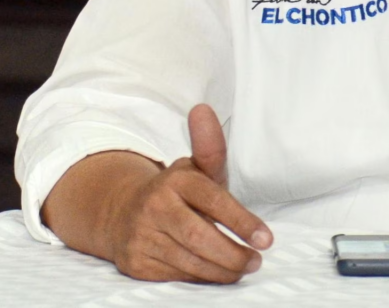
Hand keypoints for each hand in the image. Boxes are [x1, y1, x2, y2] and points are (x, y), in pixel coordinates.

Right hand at [104, 104, 272, 282]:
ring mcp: (142, 235)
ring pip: (190, 261)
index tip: (266, 238)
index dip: (242, 221)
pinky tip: (217, 274)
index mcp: (175, 179)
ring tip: (244, 267)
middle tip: (256, 259)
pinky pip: (175, 276)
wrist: (122, 213)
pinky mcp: (134, 262)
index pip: (214, 201)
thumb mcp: (196, 169)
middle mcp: (155, 206)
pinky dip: (201, 278)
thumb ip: (210, 146)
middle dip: (234, 253)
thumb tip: (202, 109)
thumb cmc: (176, 193)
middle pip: (201, 237)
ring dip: (222, 270)